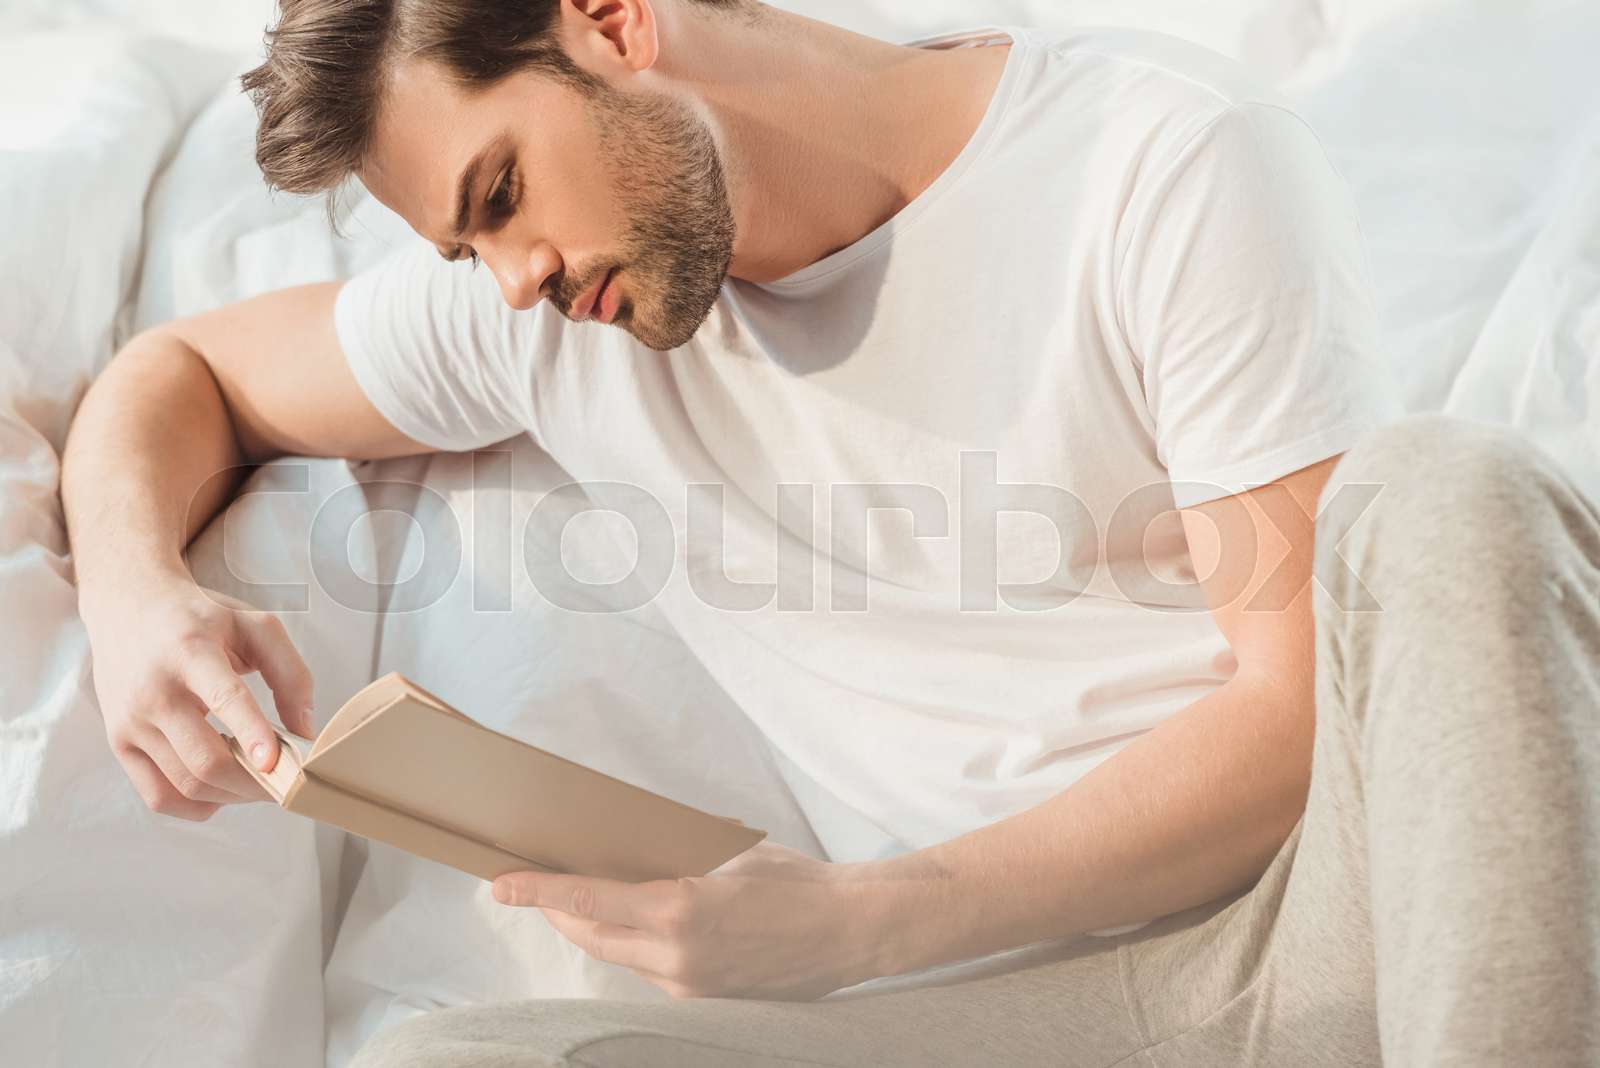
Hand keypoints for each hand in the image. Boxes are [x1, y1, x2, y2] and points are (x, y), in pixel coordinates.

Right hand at [82, 571, 314, 820]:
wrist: (127, 607)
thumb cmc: (200, 619)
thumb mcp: (255, 626)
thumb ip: (290, 674)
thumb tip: (304, 731)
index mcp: (191, 652)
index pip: (224, 699)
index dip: (252, 734)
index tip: (276, 762)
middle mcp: (154, 691)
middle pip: (206, 760)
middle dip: (255, 781)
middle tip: (286, 780)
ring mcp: (130, 722)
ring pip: (187, 785)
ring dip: (233, 794)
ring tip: (257, 777)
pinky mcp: (118, 744)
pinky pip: (159, 797)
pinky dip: (197, 805)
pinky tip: (221, 788)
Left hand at [492, 842, 896, 999]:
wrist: (850, 930)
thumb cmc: (797, 882)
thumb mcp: (729, 854)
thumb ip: (675, 862)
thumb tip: (633, 854)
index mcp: (680, 909)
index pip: (588, 901)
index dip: (539, 893)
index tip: (500, 885)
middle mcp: (676, 957)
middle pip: (591, 937)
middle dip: (558, 911)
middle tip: (531, 885)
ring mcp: (688, 986)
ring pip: (619, 957)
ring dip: (595, 930)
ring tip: (580, 900)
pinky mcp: (703, 1001)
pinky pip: (651, 972)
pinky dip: (635, 947)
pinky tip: (638, 926)